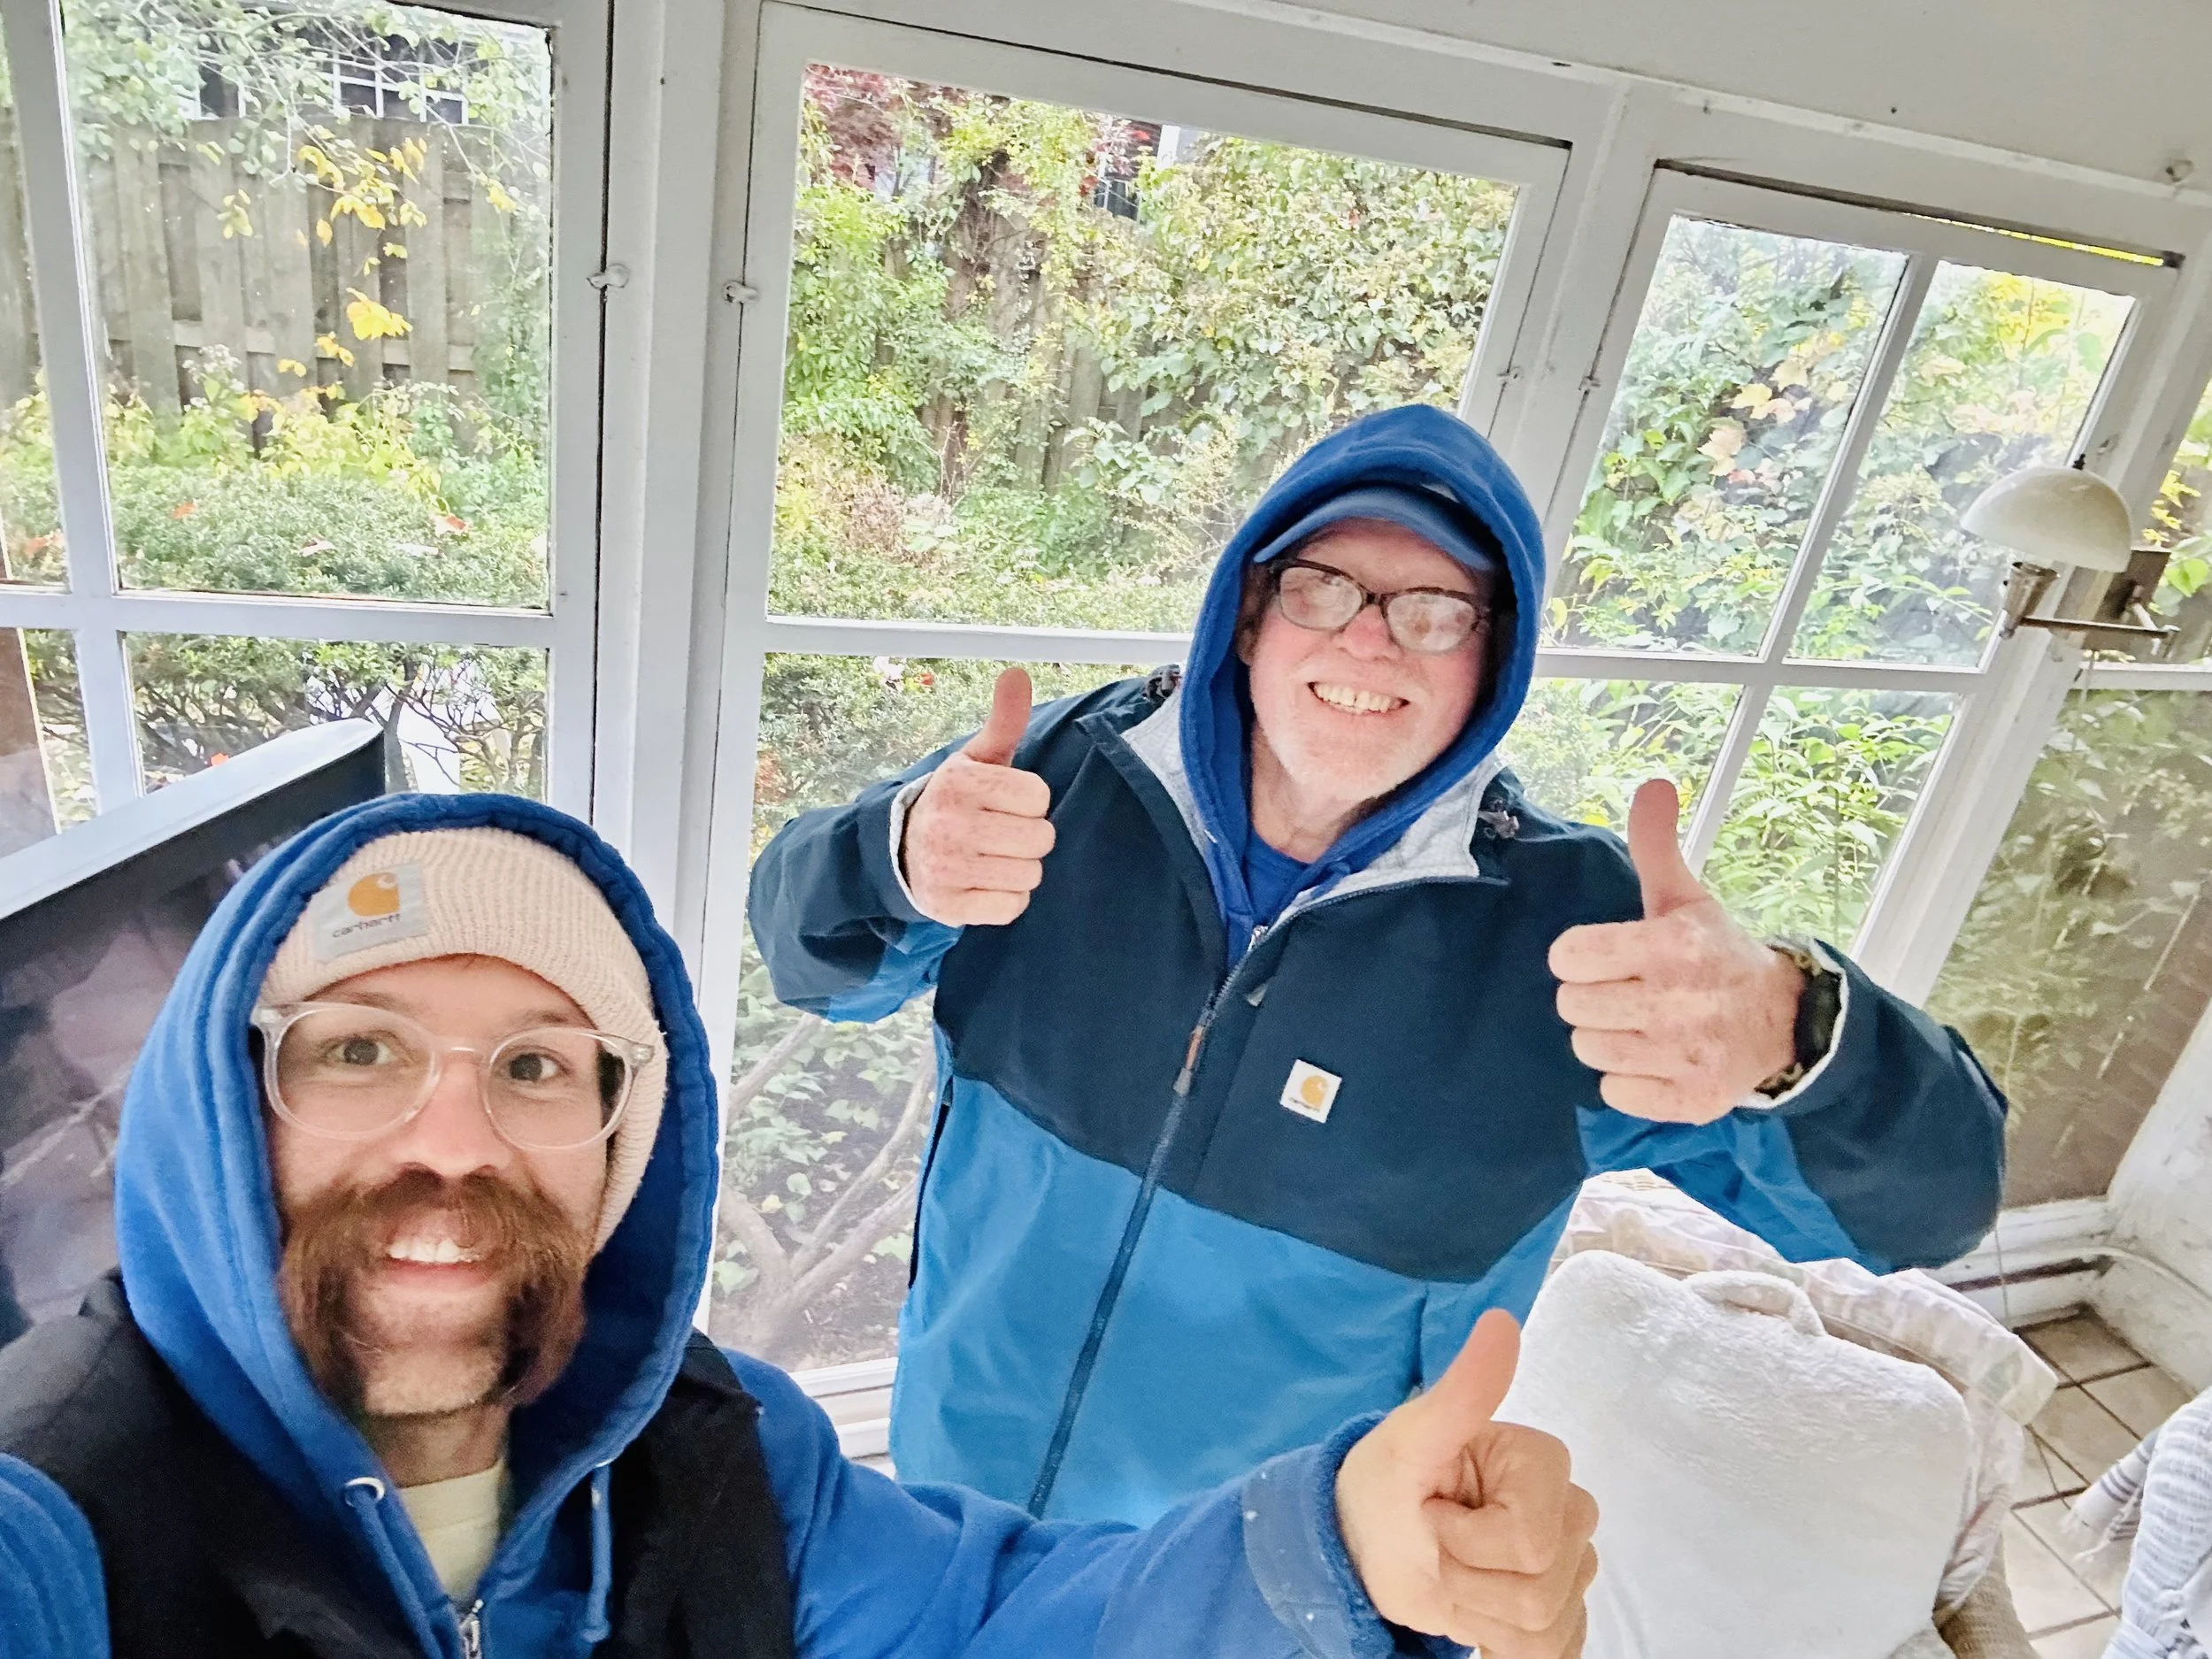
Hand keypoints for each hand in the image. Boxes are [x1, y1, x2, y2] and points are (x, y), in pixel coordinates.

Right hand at [900, 667, 1056, 926]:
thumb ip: (1003, 721)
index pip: (1039, 797)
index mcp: (959, 783)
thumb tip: (1017, 674)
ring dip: (1019, 869)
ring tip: (993, 858)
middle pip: (1040, 839)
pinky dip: (1007, 900)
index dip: (1029, 801)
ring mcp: (947, 869)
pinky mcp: (949, 907)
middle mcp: (949, 825)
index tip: (1004, 803)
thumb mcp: (975, 760)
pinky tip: (986, 883)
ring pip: (1029, 875)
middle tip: (1001, 833)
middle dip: (1029, 837)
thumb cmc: (955, 802)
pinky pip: (1012, 908)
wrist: (900, 851)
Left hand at [1337, 1311, 1596, 1655]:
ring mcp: (1572, 1565)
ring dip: (1479, 1613)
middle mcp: (1570, 1511)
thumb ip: (1461, 1391)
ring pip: (1546, 1627)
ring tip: (1451, 1575)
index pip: (1530, 1540)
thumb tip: (1502, 1323)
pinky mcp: (1563, 1611)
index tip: (1434, 1509)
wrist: (1371, 1543)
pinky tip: (1477, 1614)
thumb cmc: (1388, 1481)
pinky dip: (1501, 1644)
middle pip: (1542, 1587)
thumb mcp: (1411, 1437)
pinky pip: (1555, 1652)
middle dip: (1470, 1580)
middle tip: (1438, 1546)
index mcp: (1542, 1462)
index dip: (1467, 1541)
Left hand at [1547, 778, 1804, 1123]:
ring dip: (1609, 1038)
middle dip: (1593, 996)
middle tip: (1629, 990)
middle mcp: (1677, 1003)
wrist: (1786, 1023)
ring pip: (1589, 1050)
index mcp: (1671, 947)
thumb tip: (1654, 785)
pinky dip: (1629, 1080)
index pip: (1568, 956)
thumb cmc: (1718, 955)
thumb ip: (1657, 846)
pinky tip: (1657, 1058)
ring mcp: (1684, 1056)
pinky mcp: (1689, 1101)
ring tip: (1644, 1023)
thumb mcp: (1687, 899)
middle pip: (1572, 1006)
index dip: (1580, 955)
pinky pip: (1614, 1093)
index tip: (1606, 955)